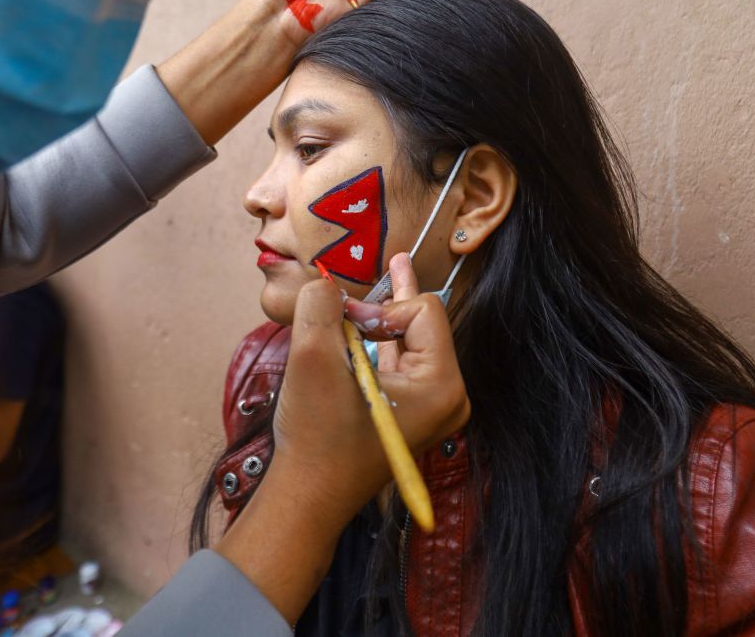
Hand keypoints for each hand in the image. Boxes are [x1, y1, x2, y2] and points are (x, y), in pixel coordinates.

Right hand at [271, 252, 469, 529]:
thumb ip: (320, 304)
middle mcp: (446, 397)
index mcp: (441, 385)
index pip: (422, 311)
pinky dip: (378, 342)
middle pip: (421, 324)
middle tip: (397, 258)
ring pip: (410, 341)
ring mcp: (429, 409)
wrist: (307, 497)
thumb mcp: (313, 357)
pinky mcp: (408, 414)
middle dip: (388, 303)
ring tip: (395, 270)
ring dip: (383, 318)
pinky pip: (400, 363)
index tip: (343, 324)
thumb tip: (325, 280)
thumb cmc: (317, 436)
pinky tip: (365, 321)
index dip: (380, 306)